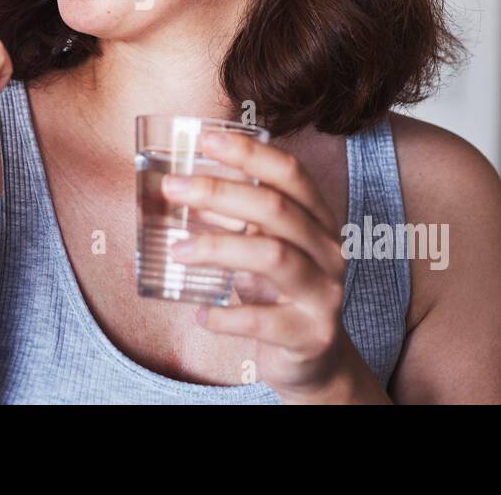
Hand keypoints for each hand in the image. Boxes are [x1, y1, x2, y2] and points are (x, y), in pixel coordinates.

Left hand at [161, 131, 382, 401]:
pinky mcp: (311, 335)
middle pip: (276, 208)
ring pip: (272, 256)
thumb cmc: (280, 293)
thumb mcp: (263, 247)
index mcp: (319, 221)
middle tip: (172, 188)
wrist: (316, 360)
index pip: (291, 173)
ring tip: (176, 251)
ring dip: (217, 248)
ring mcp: (324, 293)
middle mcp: (329, 251)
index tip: (205, 139)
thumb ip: (235, 219)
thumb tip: (182, 187)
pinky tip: (200, 315)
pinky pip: (264, 321)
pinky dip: (226, 317)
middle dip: (219, 191)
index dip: (250, 152)